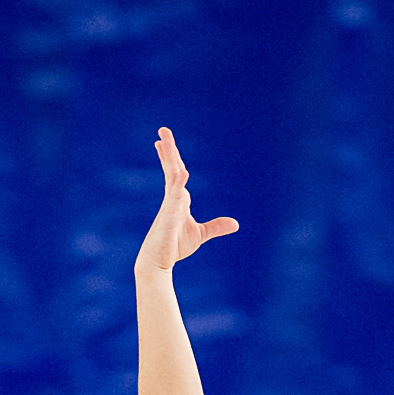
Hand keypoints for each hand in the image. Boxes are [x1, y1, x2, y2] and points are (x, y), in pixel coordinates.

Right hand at [136, 127, 237, 271]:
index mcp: (178, 199)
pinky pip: (173, 197)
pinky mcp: (168, 216)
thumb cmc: (174, 247)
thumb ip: (216, 227)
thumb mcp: (200, 234)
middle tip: (162, 132)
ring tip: (163, 142)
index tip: (165, 142)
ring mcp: (169, 205)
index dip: (173, 157)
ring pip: (171, 177)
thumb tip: (235, 224)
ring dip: (169, 159)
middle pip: (171, 169)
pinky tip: (181, 173)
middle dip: (168, 150)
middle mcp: (173, 198)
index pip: (176, 173)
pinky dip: (178, 184)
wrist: (158, 263)